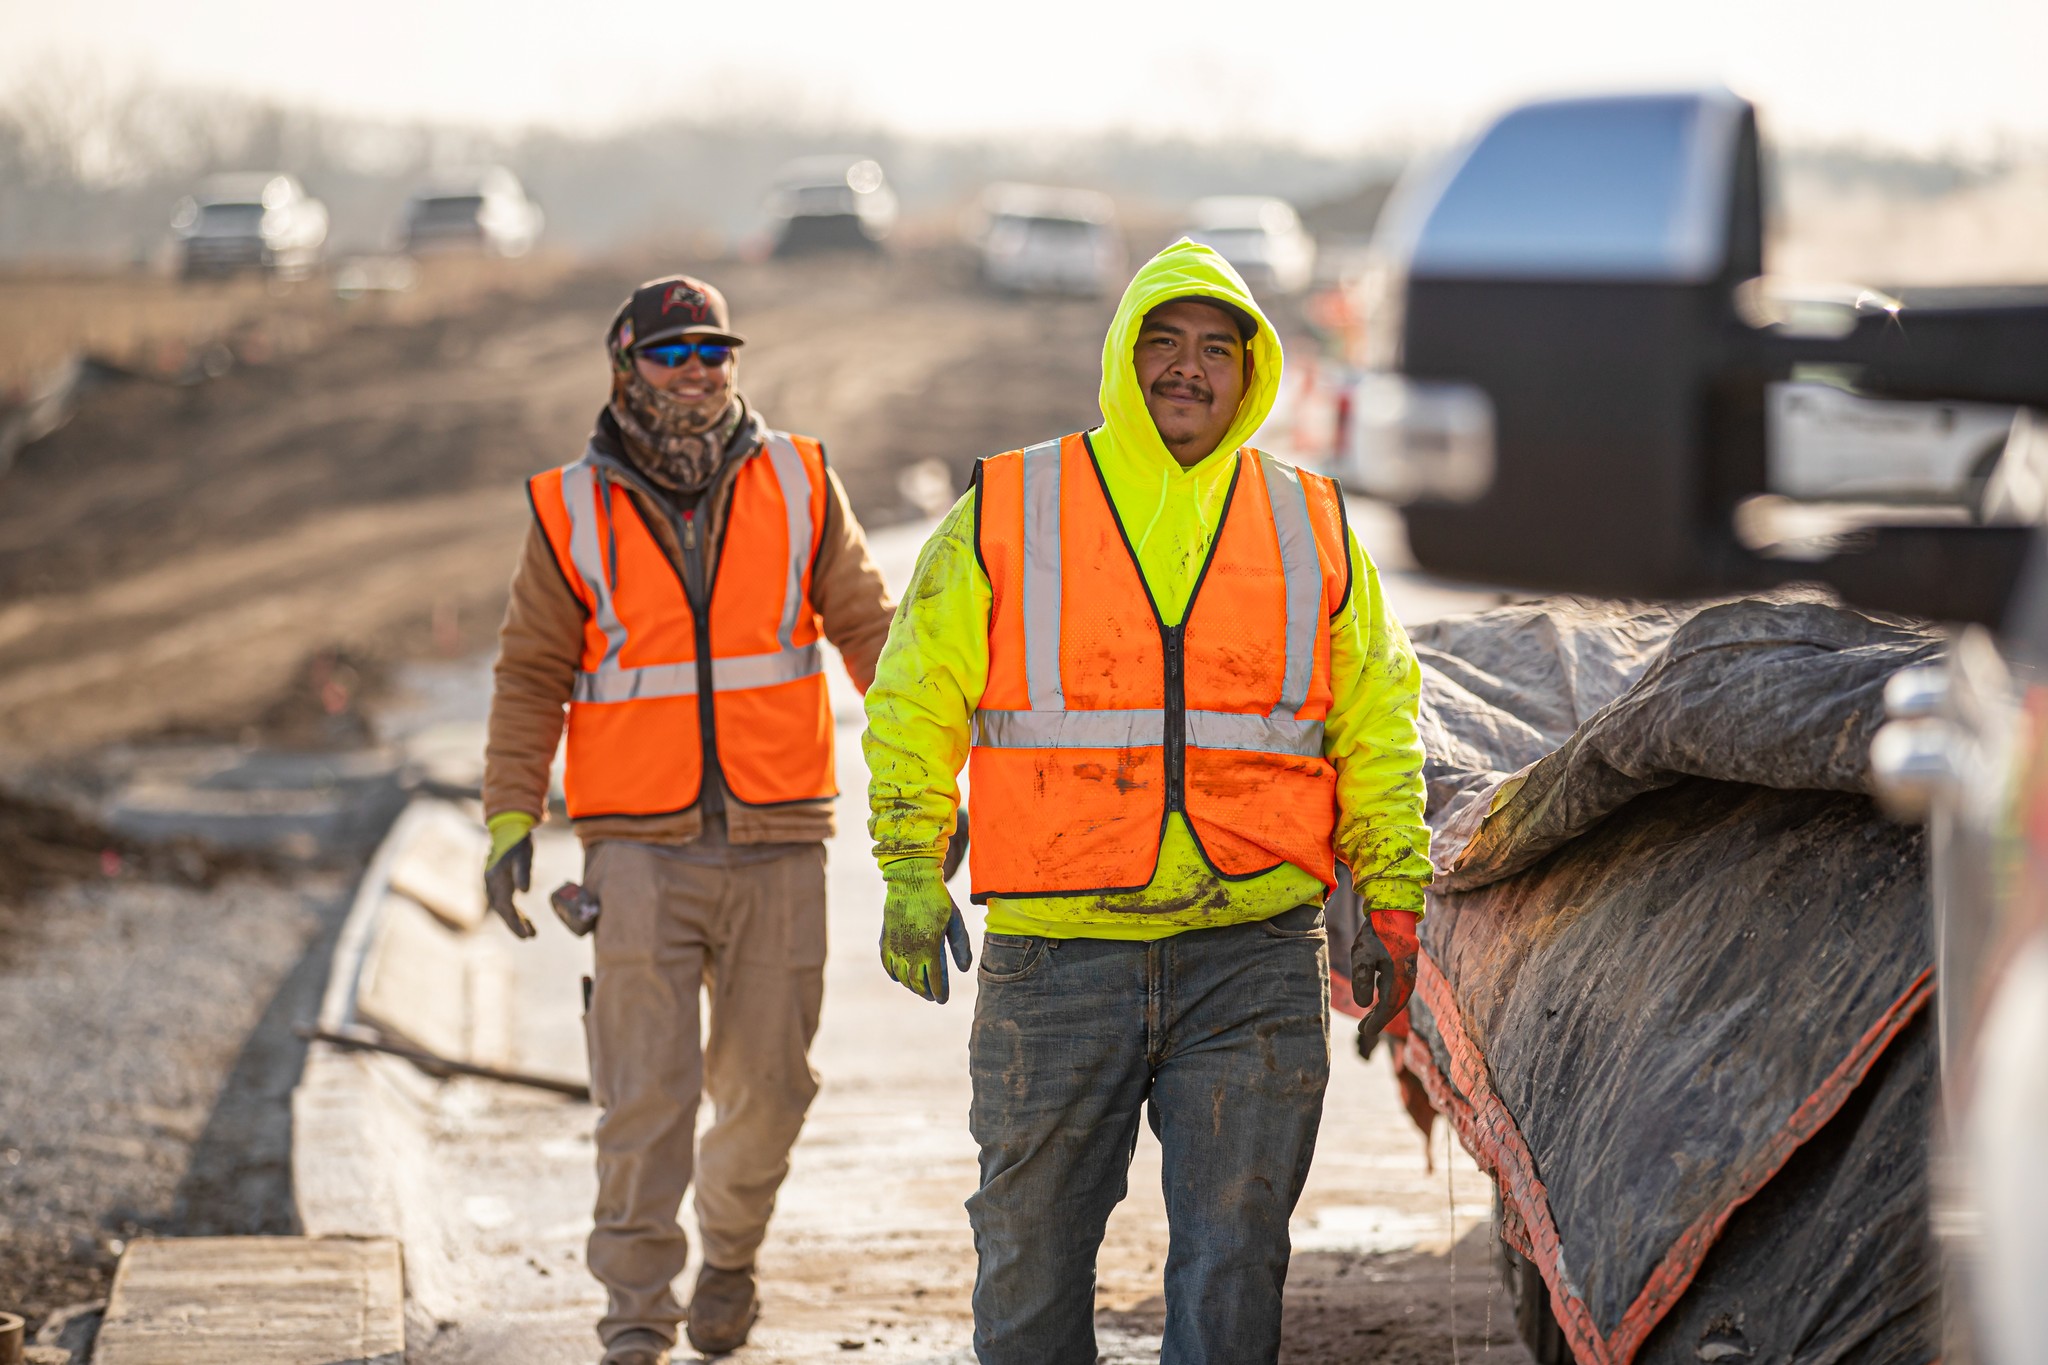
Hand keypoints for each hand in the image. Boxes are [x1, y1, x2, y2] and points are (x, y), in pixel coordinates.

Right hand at [484, 811, 536, 939]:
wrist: (508, 827)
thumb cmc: (518, 841)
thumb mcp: (524, 855)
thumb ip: (524, 872)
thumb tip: (524, 891)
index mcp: (496, 880)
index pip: (505, 907)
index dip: (515, 923)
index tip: (527, 935)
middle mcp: (491, 884)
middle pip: (502, 910)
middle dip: (515, 925)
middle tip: (530, 937)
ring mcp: (492, 883)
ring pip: (503, 907)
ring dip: (515, 919)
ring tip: (531, 931)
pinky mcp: (497, 881)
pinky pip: (504, 900)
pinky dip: (513, 910)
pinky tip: (523, 917)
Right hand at [879, 857, 971, 1002]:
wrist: (911, 880)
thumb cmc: (937, 899)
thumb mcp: (954, 921)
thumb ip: (960, 946)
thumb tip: (964, 969)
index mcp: (930, 947)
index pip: (935, 979)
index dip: (939, 992)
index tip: (943, 1000)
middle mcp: (910, 950)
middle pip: (917, 982)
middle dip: (925, 993)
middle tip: (932, 997)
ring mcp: (895, 946)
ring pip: (902, 976)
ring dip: (911, 986)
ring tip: (919, 988)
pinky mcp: (885, 939)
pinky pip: (887, 965)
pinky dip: (894, 974)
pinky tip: (900, 977)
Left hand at [1351, 908, 1418, 1057]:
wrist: (1393, 911)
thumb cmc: (1376, 933)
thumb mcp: (1362, 955)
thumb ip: (1362, 980)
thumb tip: (1364, 1005)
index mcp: (1398, 976)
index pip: (1389, 1006)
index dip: (1378, 1021)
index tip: (1365, 1032)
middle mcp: (1408, 977)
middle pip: (1396, 1005)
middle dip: (1380, 1019)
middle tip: (1363, 1029)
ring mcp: (1409, 971)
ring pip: (1398, 998)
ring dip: (1384, 1010)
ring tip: (1368, 1020)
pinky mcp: (1407, 965)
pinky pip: (1399, 988)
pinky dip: (1388, 998)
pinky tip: (1377, 999)